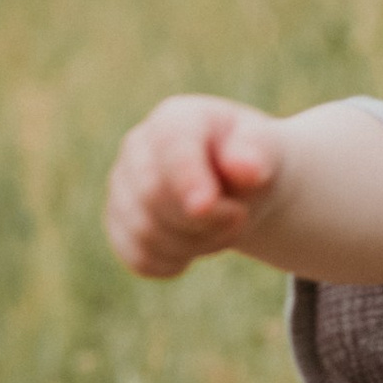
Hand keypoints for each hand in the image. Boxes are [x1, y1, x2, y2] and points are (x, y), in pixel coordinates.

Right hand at [104, 95, 283, 277]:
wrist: (236, 183)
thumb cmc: (249, 160)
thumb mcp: (263, 149)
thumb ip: (255, 154)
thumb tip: (247, 168)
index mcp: (175, 120)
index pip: (172, 150)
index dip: (186, 180)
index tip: (205, 206)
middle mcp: (137, 147)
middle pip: (153, 197)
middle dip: (204, 220)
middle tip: (240, 217)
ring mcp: (121, 186)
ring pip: (145, 234)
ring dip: (195, 244)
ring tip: (220, 227)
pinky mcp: (118, 225)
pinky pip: (140, 259)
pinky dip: (173, 262)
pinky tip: (193, 246)